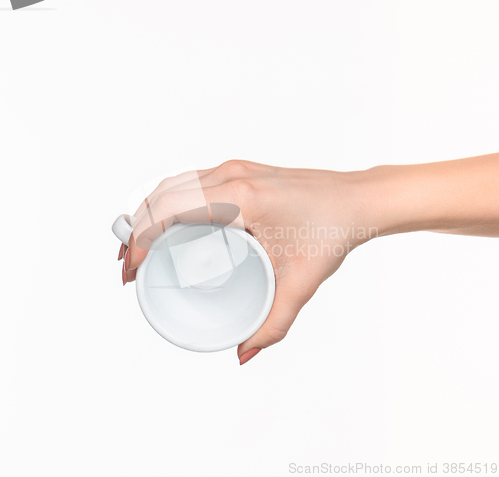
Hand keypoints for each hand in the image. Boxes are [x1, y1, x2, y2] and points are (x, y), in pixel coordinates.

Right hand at [119, 160, 373, 363]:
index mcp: (242, 198)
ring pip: (173, 185)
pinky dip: (169, 203)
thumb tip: (243, 351)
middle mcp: (232, 176)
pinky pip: (190, 182)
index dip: (141, 240)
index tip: (133, 270)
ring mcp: (235, 170)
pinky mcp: (240, 173)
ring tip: (139, 248)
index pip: (170, 211)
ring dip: (149, 213)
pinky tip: (167, 224)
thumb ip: (274, 324)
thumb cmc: (333, 229)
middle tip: (129, 267)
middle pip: (162, 196)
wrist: (356, 200)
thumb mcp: (301, 282)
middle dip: (137, 230)